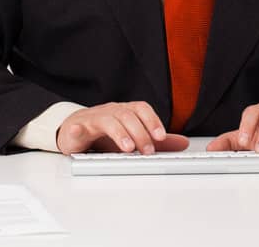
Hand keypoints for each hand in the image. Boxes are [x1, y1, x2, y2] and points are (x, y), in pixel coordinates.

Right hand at [57, 101, 190, 155]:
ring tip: (127, 148)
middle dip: (140, 133)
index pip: (141, 109)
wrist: (76, 130)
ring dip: (120, 134)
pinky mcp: (75, 129)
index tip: (161, 137)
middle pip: (127, 115)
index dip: (152, 120)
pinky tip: (77, 133)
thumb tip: (183, 143)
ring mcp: (93, 118)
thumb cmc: (105, 133)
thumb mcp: (132, 137)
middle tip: (147, 150)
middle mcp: (111, 111)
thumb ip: (156, 140)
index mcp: (125, 111)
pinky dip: (76, 130)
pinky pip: (76, 127)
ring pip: (108, 120)